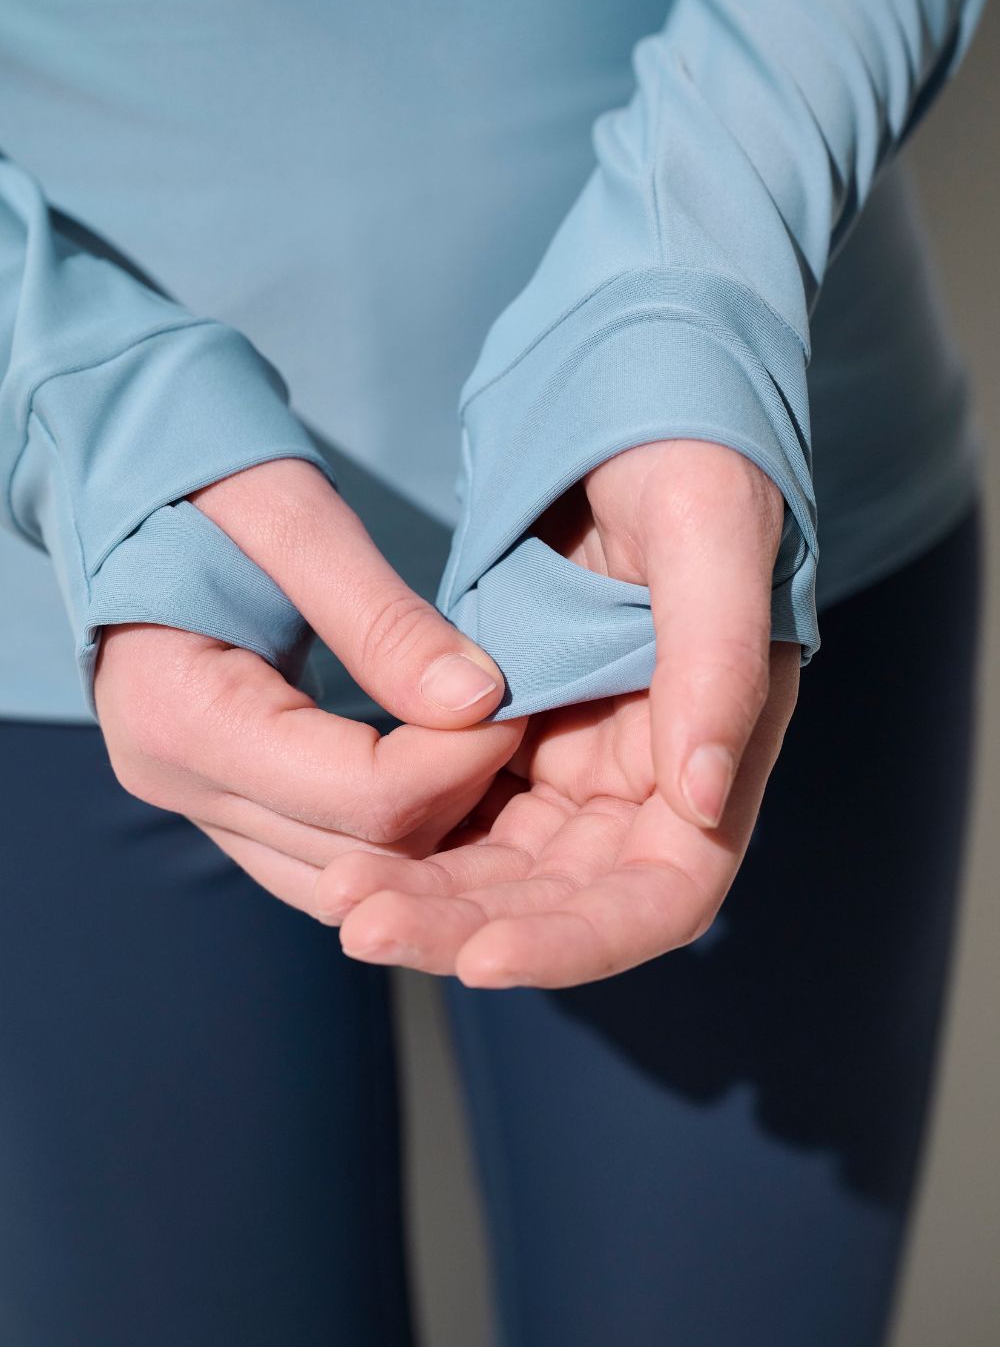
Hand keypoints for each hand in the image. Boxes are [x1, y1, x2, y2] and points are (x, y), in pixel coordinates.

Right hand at [94, 458, 524, 913]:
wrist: (122, 482)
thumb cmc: (200, 479)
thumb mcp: (293, 519)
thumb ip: (381, 618)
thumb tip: (479, 702)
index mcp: (182, 716)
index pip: (358, 798)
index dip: (458, 762)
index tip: (515, 701)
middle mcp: (179, 785)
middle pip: (360, 854)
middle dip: (456, 796)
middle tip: (512, 716)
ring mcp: (196, 803)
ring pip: (347, 876)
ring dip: (432, 827)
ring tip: (486, 747)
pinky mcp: (223, 801)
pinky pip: (325, 853)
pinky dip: (394, 828)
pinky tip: (444, 771)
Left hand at [317, 440, 799, 984]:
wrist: (625, 390)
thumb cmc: (689, 450)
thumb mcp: (710, 535)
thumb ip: (716, 664)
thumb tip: (699, 804)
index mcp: (719, 747)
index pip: (664, 893)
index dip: (578, 940)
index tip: (483, 957)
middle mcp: (652, 773)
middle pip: (566, 900)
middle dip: (469, 925)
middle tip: (360, 922)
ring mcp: (580, 754)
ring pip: (503, 866)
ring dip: (427, 892)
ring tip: (340, 897)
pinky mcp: (518, 726)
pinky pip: (460, 808)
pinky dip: (409, 835)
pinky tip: (345, 845)